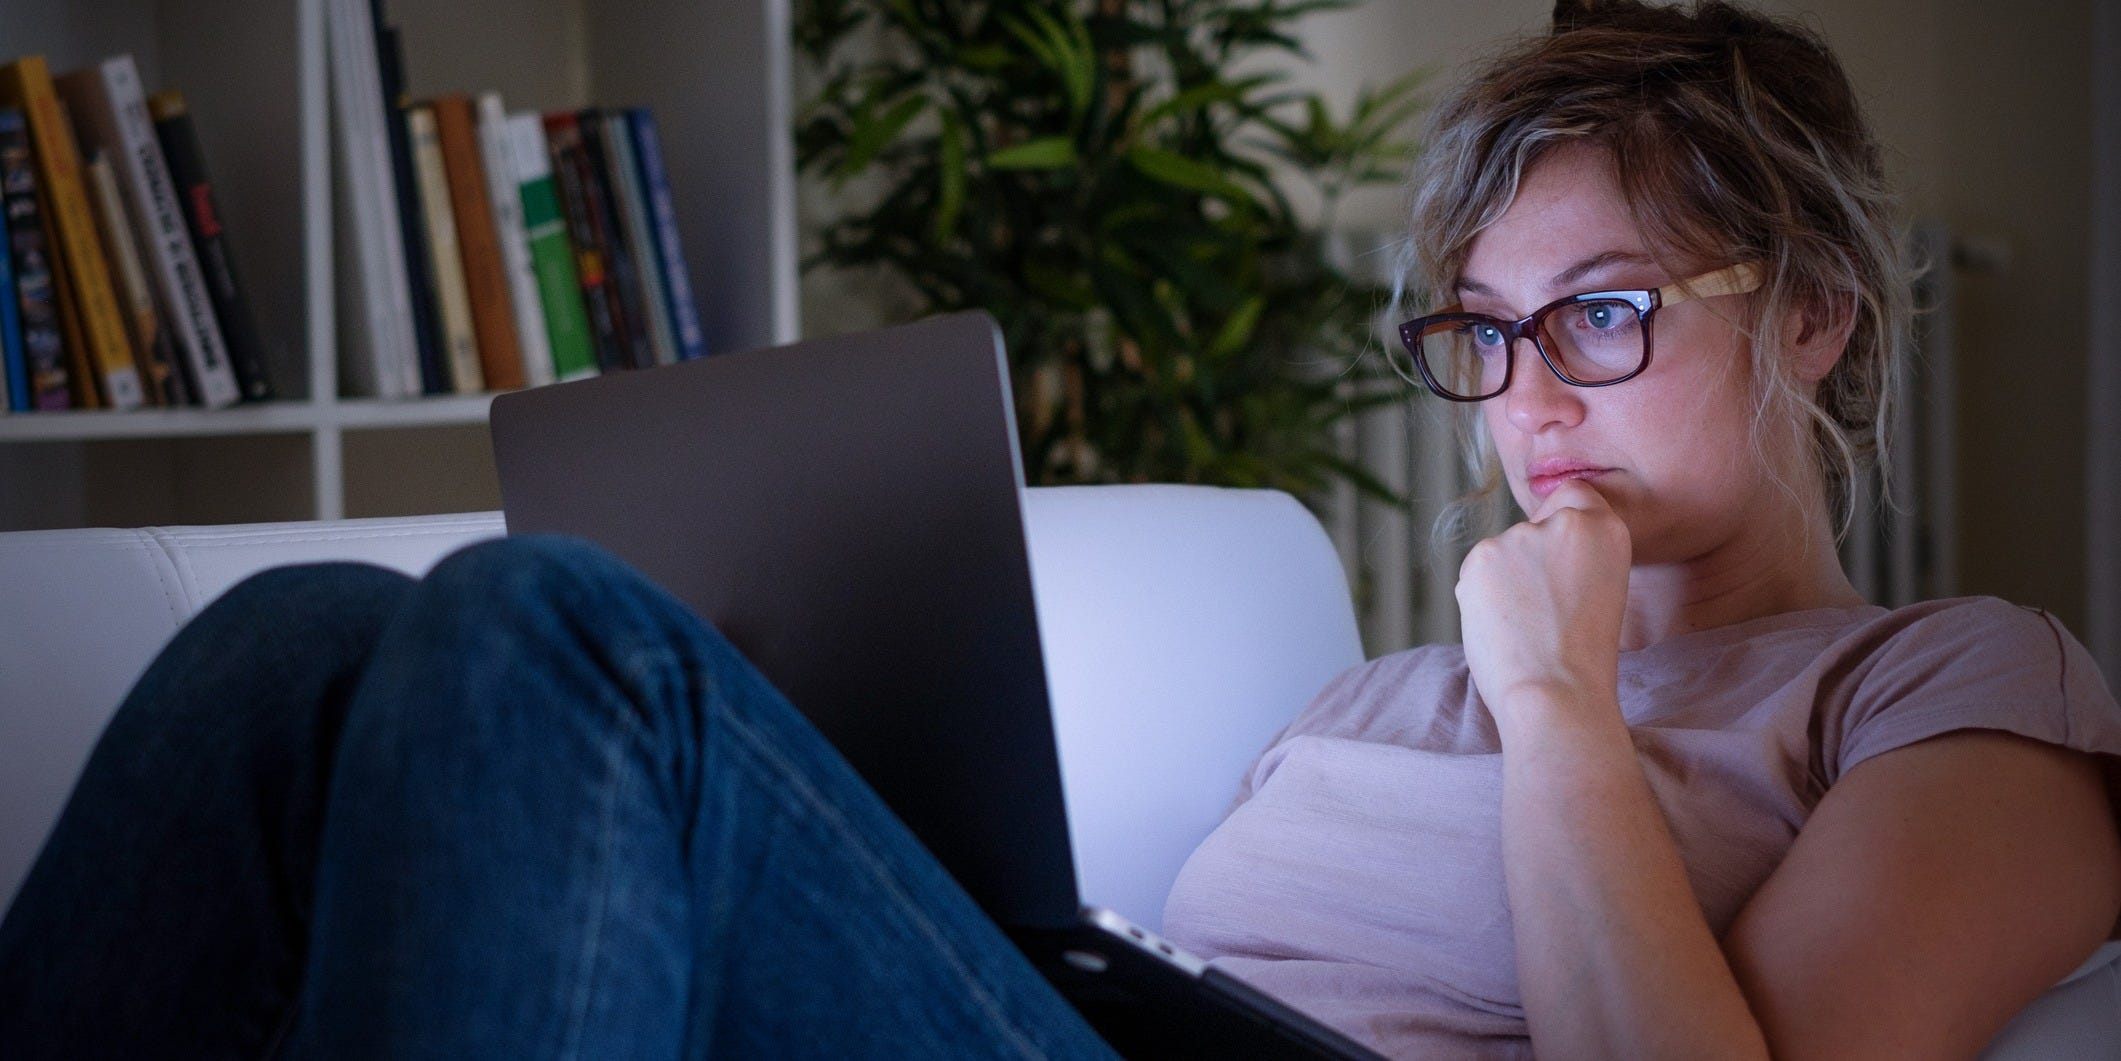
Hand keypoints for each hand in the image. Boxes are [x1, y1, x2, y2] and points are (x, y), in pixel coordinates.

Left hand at [1455, 478, 1631, 730]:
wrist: (1556, 690)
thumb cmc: (1583, 658)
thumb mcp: (1602, 589)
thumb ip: (1575, 557)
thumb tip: (1535, 548)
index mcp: (1606, 528)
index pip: (1576, 495)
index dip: (1563, 526)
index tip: (1561, 561)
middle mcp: (1563, 522)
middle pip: (1533, 527)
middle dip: (1530, 559)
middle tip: (1544, 608)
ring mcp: (1518, 536)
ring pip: (1502, 551)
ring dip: (1504, 579)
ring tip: (1524, 624)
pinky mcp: (1480, 555)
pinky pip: (1477, 571)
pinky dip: (1481, 594)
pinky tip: (1501, 625)